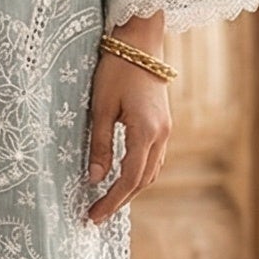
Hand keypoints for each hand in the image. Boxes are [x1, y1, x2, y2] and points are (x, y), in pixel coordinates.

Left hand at [84, 51, 171, 225]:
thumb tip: (96, 178)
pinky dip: (139, 174)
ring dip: (131, 189)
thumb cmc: (117, 70)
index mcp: (146, 132)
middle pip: (143, 180)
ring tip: (107, 201)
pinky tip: (123, 177)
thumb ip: (100, 145)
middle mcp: (161, 135)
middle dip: (120, 200)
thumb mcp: (101, 107)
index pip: (129, 178)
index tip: (93, 215)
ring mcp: (165, 130)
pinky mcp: (163, 124)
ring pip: (151, 171)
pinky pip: (153, 158)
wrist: (140, 43)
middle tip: (96, 215)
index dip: (112, 200)